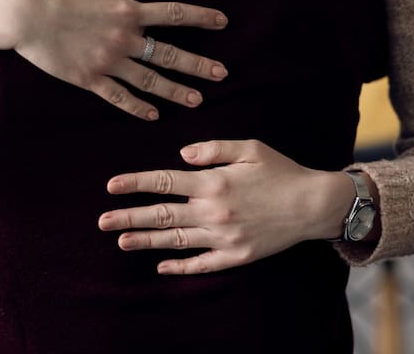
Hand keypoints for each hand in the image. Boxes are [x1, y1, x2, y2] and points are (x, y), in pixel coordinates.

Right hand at [0, 0, 228, 119]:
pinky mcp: (88, 79)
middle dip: (198, 65)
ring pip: (149, 81)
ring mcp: (106, 62)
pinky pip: (118, 97)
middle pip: (169, 54)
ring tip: (197, 99)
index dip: (201, 17)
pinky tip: (154, 115)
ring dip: (175, 91)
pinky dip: (137, 107)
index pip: (174, 14)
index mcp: (127, 9)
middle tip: (222, 74)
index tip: (223, 22)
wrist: (21, 13)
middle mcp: (123, 38)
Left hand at [99, 140, 353, 274]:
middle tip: (101, 220)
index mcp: (213, 182)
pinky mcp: (235, 256)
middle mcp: (213, 211)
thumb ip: (212, 149)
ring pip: (175, 240)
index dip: (135, 183)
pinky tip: (159, 265)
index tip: (111, 186)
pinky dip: (179, 266)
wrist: (312, 204)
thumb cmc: (281, 171)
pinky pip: (200, 263)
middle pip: (162, 215)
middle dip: (128, 217)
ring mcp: (223, 237)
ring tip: (120, 240)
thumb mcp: (249, 148)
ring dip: (145, 241)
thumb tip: (181, 156)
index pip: (164, 182)